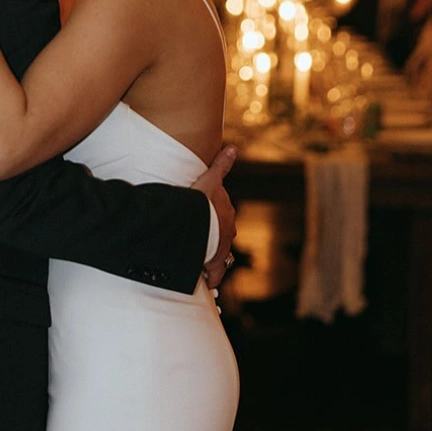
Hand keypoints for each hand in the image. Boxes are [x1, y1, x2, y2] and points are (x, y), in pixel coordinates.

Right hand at [192, 144, 237, 288]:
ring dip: (211, 257)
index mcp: (227, 214)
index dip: (214, 221)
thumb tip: (233, 147)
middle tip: (199, 242)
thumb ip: (222, 164)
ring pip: (218, 254)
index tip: (205, 225)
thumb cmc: (201, 200)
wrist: (197, 221)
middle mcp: (228, 232)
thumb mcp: (211, 179)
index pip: (223, 218)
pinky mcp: (214, 262)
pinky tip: (206, 283)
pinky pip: (214, 273)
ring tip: (199, 262)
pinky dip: (211, 278)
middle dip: (213, 240)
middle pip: (222, 237)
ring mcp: (222, 248)